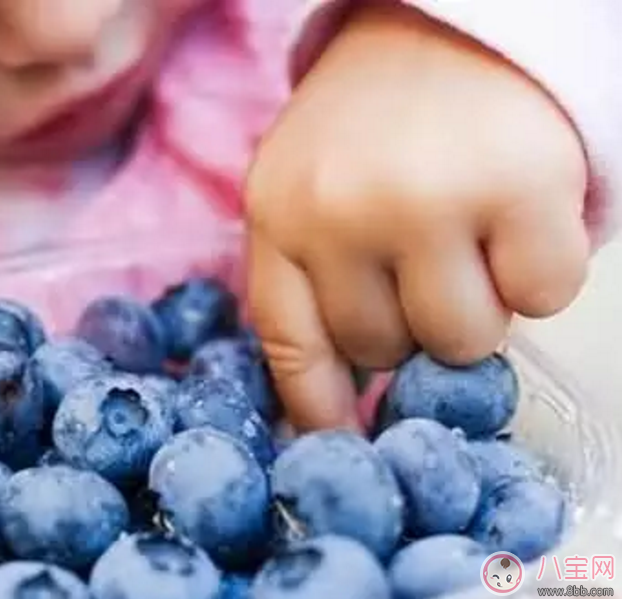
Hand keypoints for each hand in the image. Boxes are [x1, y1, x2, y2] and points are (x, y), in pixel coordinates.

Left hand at [246, 3, 588, 430]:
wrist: (452, 24)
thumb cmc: (376, 122)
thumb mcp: (308, 187)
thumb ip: (313, 278)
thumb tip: (346, 400)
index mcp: (278, 210)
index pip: (288, 340)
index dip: (318, 405)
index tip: (343, 438)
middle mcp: (341, 209)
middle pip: (383, 349)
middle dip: (411, 322)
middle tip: (424, 258)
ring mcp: (428, 200)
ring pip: (463, 339)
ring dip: (478, 305)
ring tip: (470, 236)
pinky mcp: (520, 189)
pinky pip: (544, 299)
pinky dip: (542, 272)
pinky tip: (518, 216)